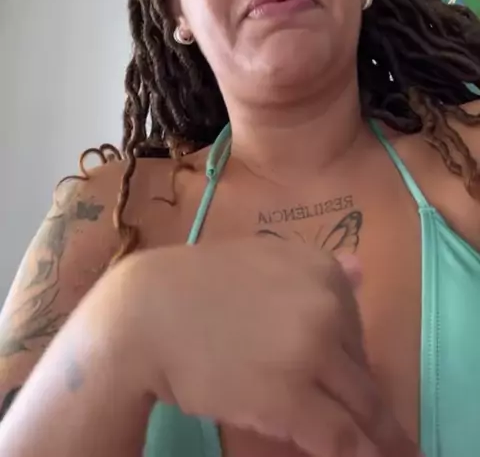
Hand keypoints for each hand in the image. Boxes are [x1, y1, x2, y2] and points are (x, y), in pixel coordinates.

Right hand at [111, 238, 417, 456]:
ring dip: (382, 437)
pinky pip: (339, 437)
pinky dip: (357, 454)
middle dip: (370, 402)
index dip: (349, 361)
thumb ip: (312, 272)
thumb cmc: (197, 287)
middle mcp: (325, 305)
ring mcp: (311, 351)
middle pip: (359, 366)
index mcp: (321, 269)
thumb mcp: (262, 261)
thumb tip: (361, 269)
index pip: (353, 326)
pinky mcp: (291, 398)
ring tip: (400, 454)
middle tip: (393, 436)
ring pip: (360, 405)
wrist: (145, 314)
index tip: (352, 385)